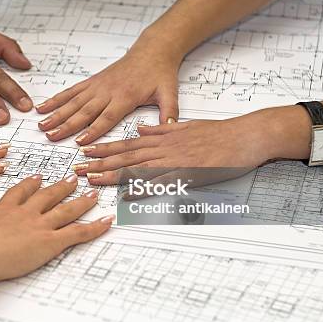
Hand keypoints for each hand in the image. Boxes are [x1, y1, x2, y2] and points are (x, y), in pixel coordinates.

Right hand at [0, 174, 113, 281]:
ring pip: (66, 209)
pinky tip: (107, 221)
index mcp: (3, 210)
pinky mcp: (49, 241)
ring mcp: (39, 225)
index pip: (20, 193)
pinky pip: (78, 232)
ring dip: (82, 201)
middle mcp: (24, 213)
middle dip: (61, 187)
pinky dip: (95, 227)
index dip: (30, 185)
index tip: (37, 178)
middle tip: (72, 178)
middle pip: (47, 196)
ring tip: (93, 193)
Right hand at [36, 32, 181, 144]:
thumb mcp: (169, 92)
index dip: (93, 130)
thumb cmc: (160, 73)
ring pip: (74, 101)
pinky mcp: (92, 81)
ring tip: (42, 124)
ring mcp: (98, 86)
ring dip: (56, 113)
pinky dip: (57, 99)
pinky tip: (44, 106)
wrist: (152, 50)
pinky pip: (72, 91)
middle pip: (84, 111)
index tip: (80, 142)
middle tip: (51, 136)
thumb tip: (170, 128)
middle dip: (66, 125)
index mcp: (125, 97)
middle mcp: (108, 91)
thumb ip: (169, 111)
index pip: (107, 117)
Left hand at [72, 111, 282, 184]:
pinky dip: (143, 189)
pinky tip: (127, 196)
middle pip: (125, 156)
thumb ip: (162, 128)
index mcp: (163, 138)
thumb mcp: (186, 125)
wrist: (245, 136)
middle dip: (99, 162)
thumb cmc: (219, 132)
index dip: (105, 148)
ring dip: (112, 175)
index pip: (127, 143)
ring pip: (137, 168)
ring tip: (92, 180)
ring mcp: (175, 161)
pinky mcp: (188, 174)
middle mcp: (164, 148)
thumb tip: (141, 127)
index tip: (86, 151)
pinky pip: (161, 184)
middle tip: (78, 169)